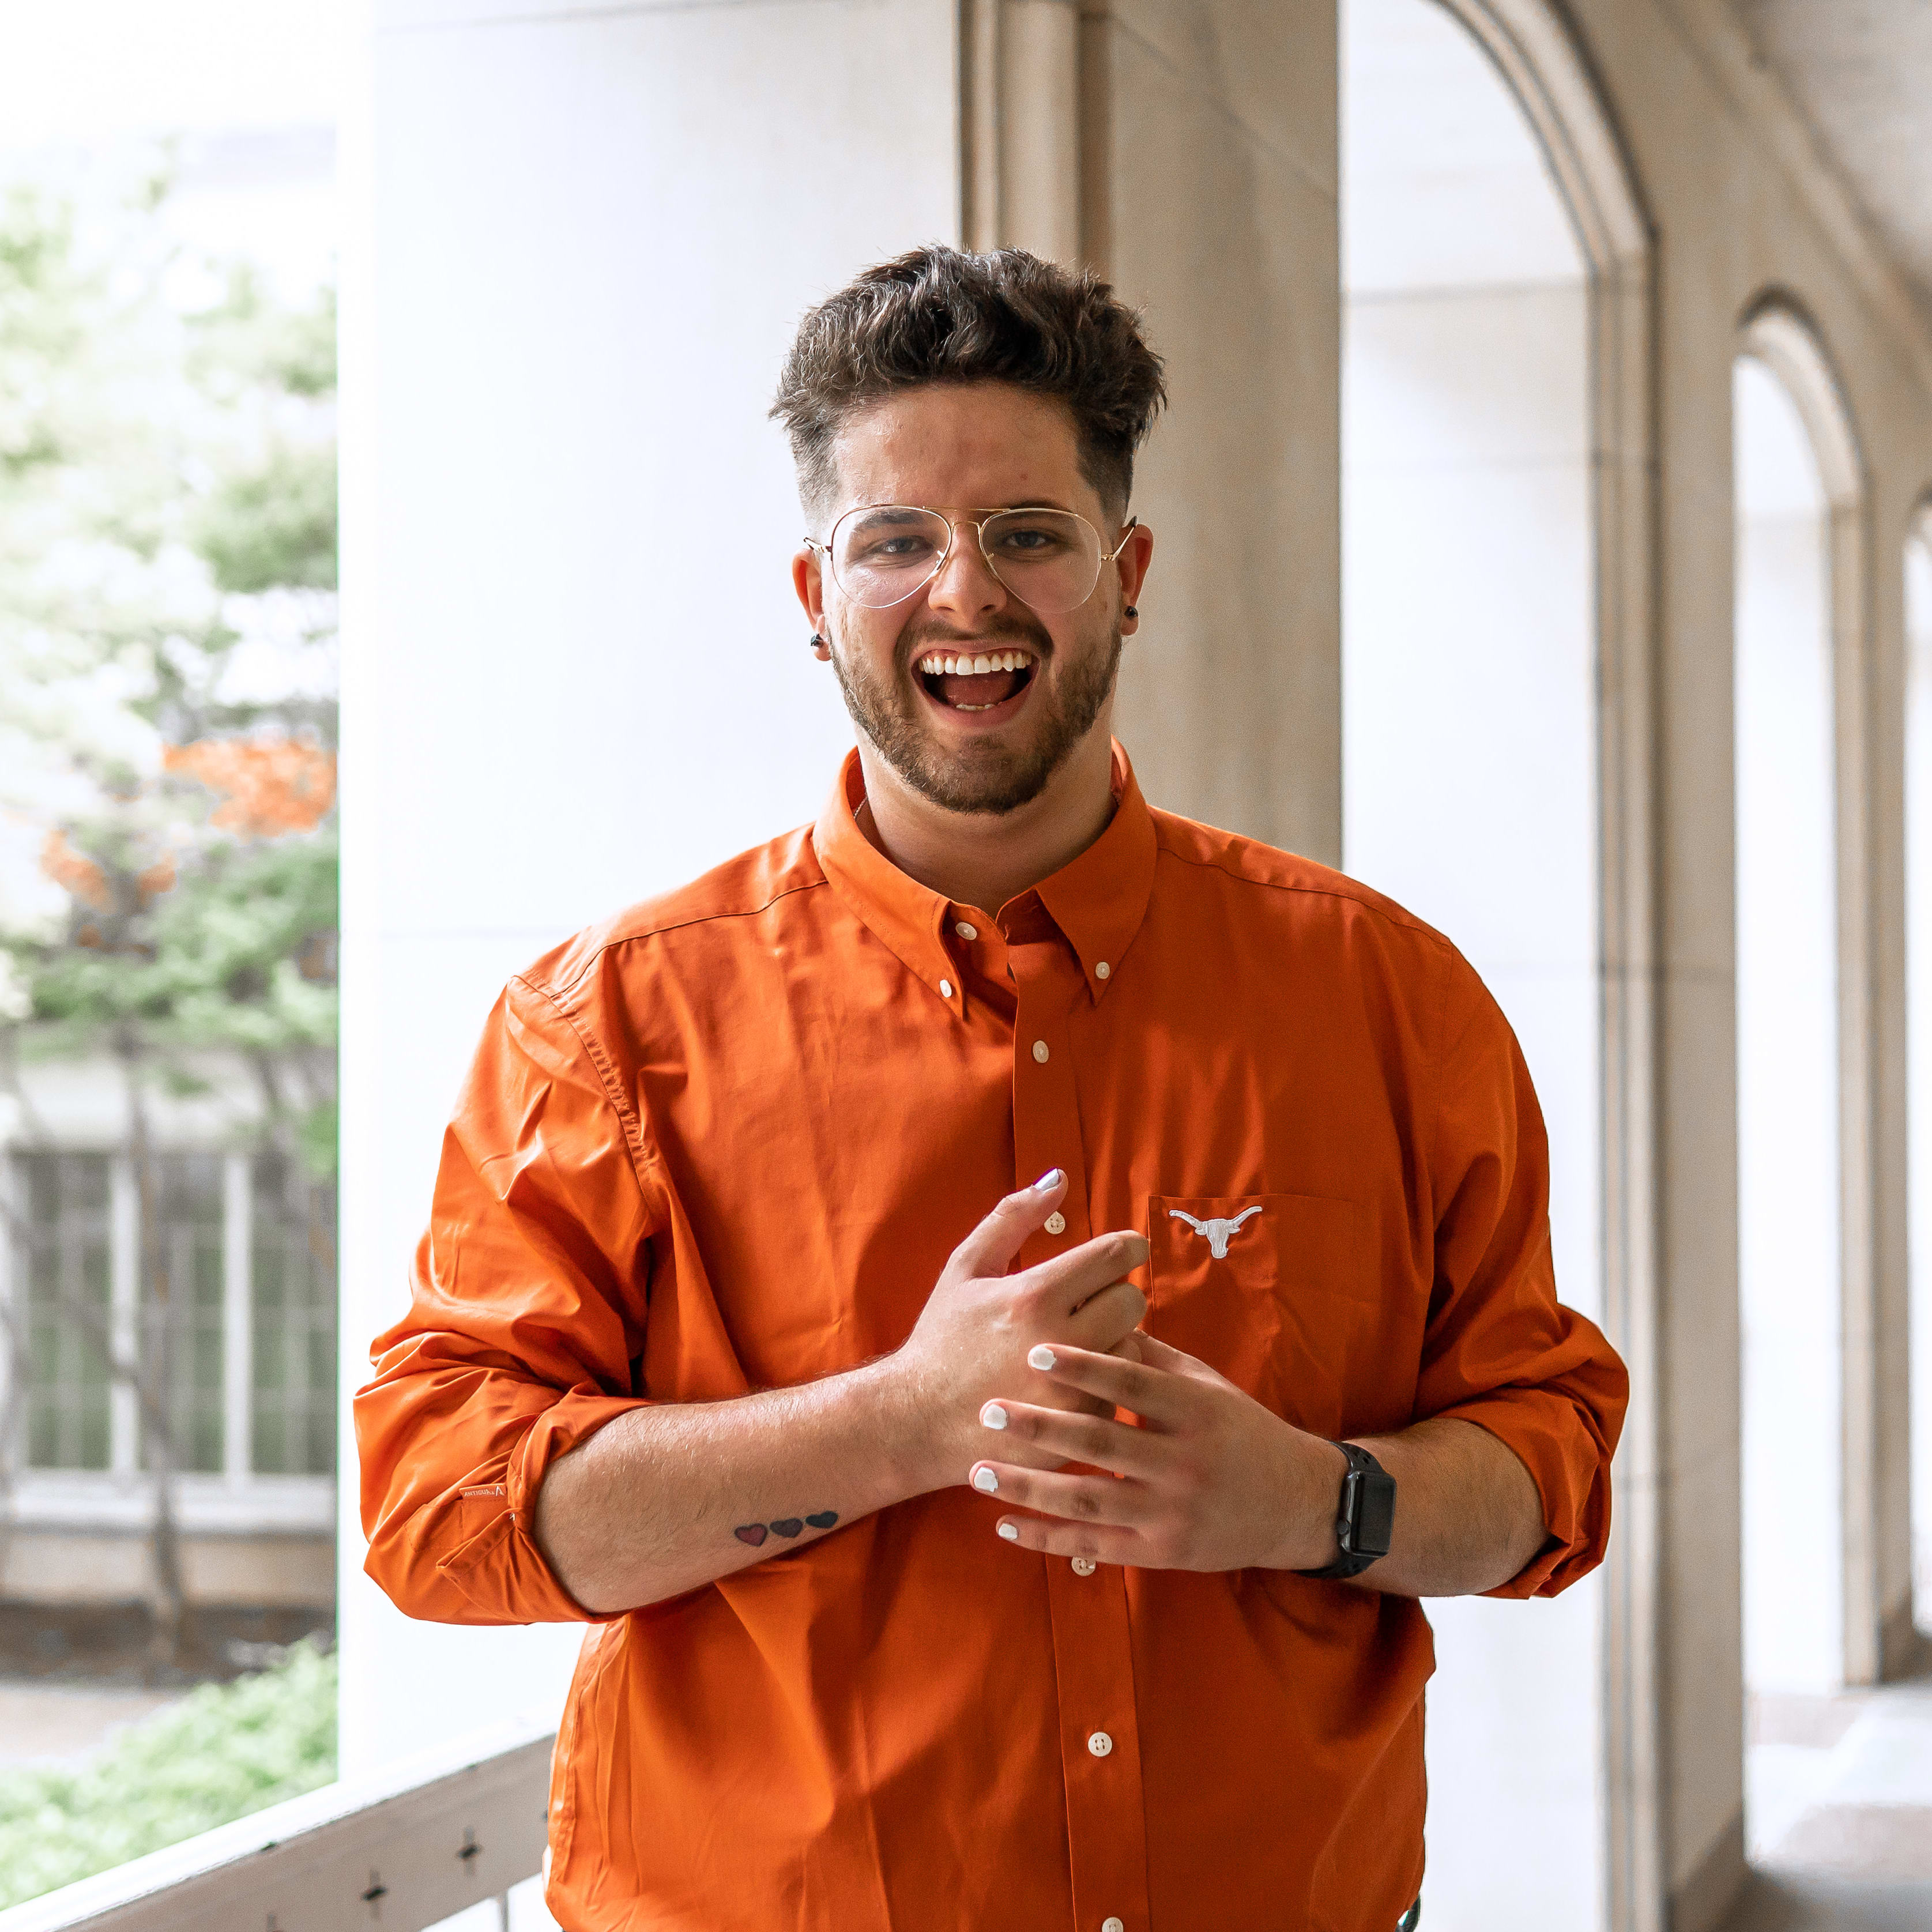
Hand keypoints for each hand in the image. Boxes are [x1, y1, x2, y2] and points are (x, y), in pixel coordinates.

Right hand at [891, 1171, 1148, 1492]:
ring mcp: (1071, 1391)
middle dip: (1117, 1294)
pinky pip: (1117, 1393)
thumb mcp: (965, 1268)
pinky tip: (1070, 1382)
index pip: (1116, 1254)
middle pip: (1134, 1299)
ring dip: (1114, 1340)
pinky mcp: (1077, 1429)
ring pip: (1133, 1346)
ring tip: (1080, 1344)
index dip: (1124, 1248)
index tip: (1118, 1254)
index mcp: (1033, 1295)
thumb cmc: (942, 1338)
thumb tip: (1057, 1177)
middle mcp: (1058, 1341)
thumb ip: (1012, 1217)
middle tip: (1092, 1302)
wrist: (916, 1422)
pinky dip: (1102, 1385)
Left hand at [967, 1331, 1349, 1571]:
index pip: (1131, 1385)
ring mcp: (1171, 1514)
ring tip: (979, 1471)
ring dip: (1027, 1487)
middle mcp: (1184, 1464)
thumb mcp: (1207, 1387)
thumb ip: (1152, 1360)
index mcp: (1196, 1412)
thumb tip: (1097, 1315)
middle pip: (1100, 1443)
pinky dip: (1047, 1537)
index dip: (1083, 1366)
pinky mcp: (1162, 1553)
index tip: (1035, 1351)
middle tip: (989, 1410)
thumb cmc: (1240, 1431)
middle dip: (1039, 1427)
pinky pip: (1094, 1545)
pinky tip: (1004, 1525)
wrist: (1294, 1504)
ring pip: (1087, 1500)